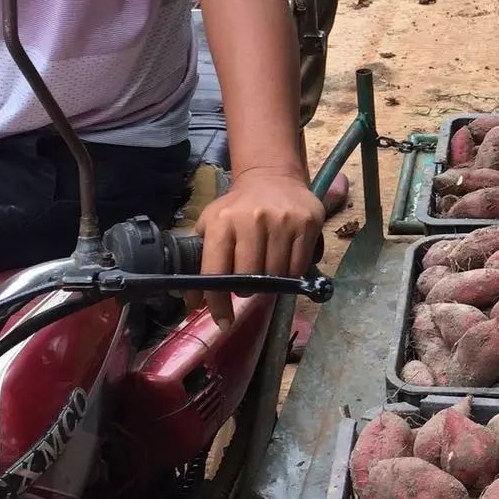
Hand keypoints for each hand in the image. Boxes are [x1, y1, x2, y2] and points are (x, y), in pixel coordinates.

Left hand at [195, 167, 324, 322]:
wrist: (272, 177)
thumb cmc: (237, 206)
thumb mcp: (210, 223)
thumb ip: (198, 260)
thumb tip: (191, 301)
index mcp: (222, 222)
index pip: (216, 273)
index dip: (217, 303)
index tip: (222, 321)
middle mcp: (252, 220)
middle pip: (249, 280)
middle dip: (245, 292)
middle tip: (245, 288)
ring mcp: (283, 222)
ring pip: (276, 277)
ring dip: (269, 286)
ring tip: (265, 278)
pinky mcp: (307, 224)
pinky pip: (298, 266)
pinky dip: (290, 275)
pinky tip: (283, 267)